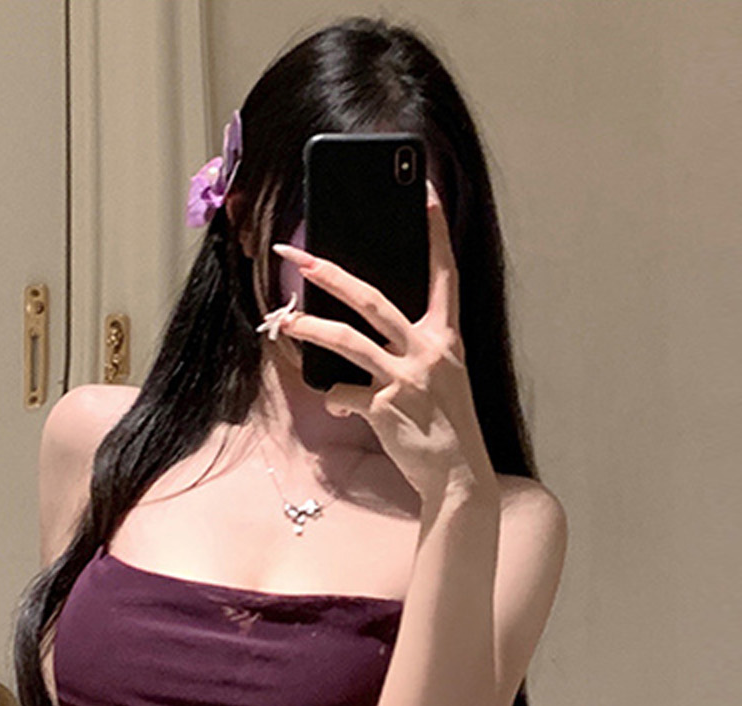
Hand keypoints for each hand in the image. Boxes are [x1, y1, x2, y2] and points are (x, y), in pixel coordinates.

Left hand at [272, 179, 495, 509]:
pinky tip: (339, 407)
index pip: (445, 273)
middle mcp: (429, 351)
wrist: (459, 477)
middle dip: (328, 274)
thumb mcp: (442, 380)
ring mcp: (407, 379)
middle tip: (296, 256)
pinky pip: (343, 395)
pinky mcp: (386, 408)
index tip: (427, 192)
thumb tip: (362, 346)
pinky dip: (334, 400)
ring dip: (309, 329)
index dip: (436, 232)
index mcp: (448, 338)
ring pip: (347, 341)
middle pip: (371, 299)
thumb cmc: (447, 428)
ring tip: (283, 322)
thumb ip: (410, 353)